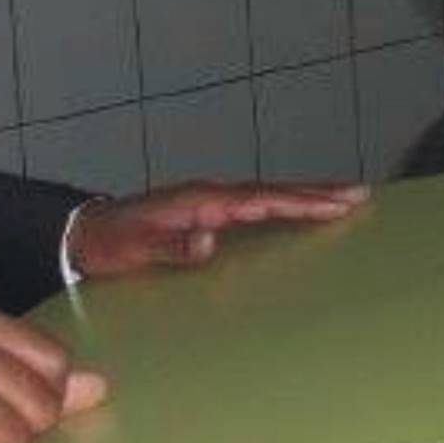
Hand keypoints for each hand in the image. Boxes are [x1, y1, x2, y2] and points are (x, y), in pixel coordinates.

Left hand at [65, 179, 368, 278]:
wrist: (82, 234)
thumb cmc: (110, 245)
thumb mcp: (135, 251)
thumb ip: (171, 249)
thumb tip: (210, 242)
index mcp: (200, 203)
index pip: (262, 201)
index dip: (301, 201)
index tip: (340, 202)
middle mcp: (209, 196)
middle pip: (272, 191)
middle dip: (317, 192)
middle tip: (361, 193)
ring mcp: (207, 202)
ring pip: (266, 195)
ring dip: (304, 196)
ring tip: (343, 199)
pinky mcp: (204, 212)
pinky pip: (254, 205)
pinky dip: (281, 204)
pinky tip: (295, 212)